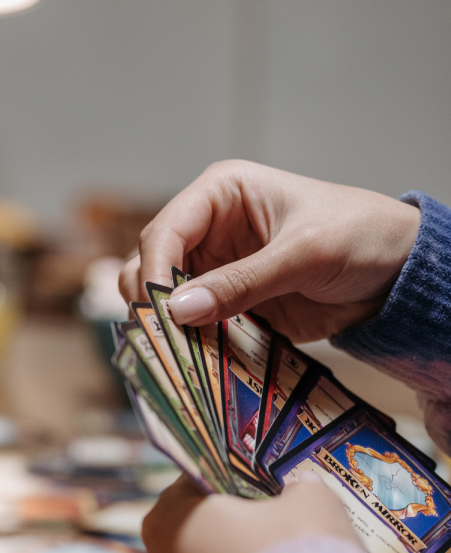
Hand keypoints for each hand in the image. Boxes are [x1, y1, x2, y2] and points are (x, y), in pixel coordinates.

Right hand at [119, 160, 420, 341]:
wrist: (401, 274)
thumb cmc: (362, 236)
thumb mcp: (305, 254)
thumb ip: (242, 282)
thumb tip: (179, 312)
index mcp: (220, 194)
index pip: (164, 230)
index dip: (156, 269)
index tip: (160, 310)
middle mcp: (207, 229)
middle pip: (151, 264)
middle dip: (154, 300)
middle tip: (164, 337)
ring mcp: (214, 268)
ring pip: (164, 298)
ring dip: (166, 325)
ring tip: (180, 350)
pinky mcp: (226, 303)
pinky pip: (192, 325)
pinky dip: (189, 342)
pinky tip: (196, 358)